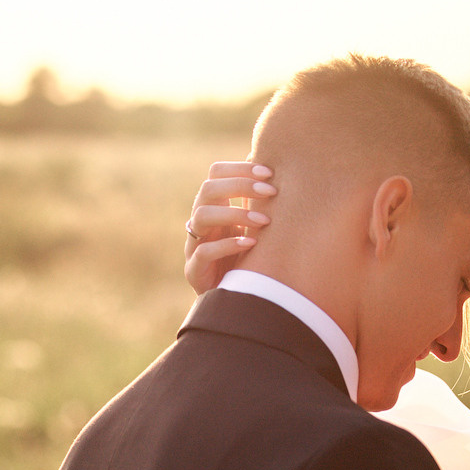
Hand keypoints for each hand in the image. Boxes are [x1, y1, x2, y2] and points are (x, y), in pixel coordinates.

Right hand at [184, 161, 274, 294]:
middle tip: (271, 191)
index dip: (240, 169)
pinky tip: (251, 244)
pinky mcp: (194, 270)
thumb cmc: (246, 258)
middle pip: (208, 188)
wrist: (232, 300)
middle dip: (240, 185)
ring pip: (202, 216)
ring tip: (264, 222)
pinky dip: (228, 245)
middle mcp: (200, 222)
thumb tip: (275, 168)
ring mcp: (194, 245)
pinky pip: (204, 252)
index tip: (269, 173)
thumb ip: (256, 201)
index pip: (216, 173)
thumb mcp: (253, 226)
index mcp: (214, 207)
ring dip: (235, 214)